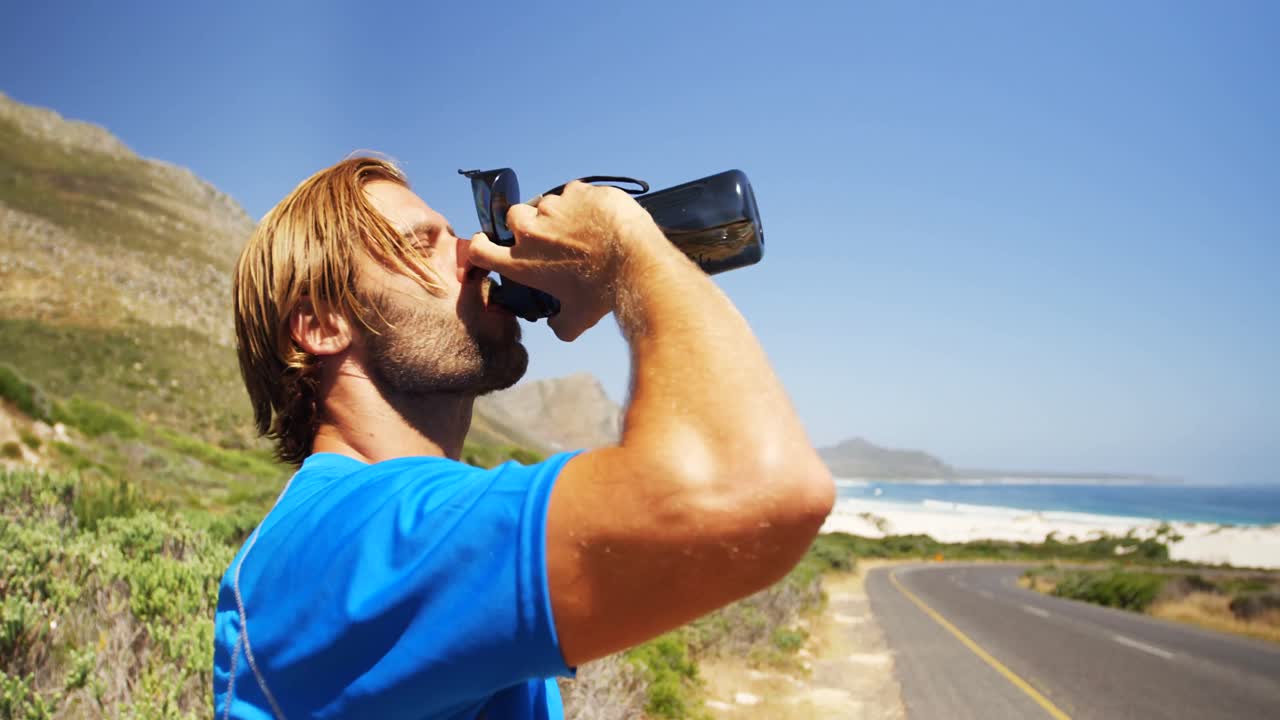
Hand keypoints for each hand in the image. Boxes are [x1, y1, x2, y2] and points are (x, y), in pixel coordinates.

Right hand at [467, 181, 670, 340]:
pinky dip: (582, 203)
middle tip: (548, 237)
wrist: (635, 260)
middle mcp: (531, 232)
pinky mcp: (577, 191)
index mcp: (522, 263)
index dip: (479, 245)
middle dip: (526, 225)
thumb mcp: (578, 319)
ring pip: (545, 203)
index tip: (486, 243)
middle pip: (512, 218)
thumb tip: (557, 327)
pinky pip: (573, 193)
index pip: (480, 250)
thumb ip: (559, 326)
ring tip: (581, 229)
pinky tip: (598, 218)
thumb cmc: (604, 290)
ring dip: (557, 214)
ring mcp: (553, 207)